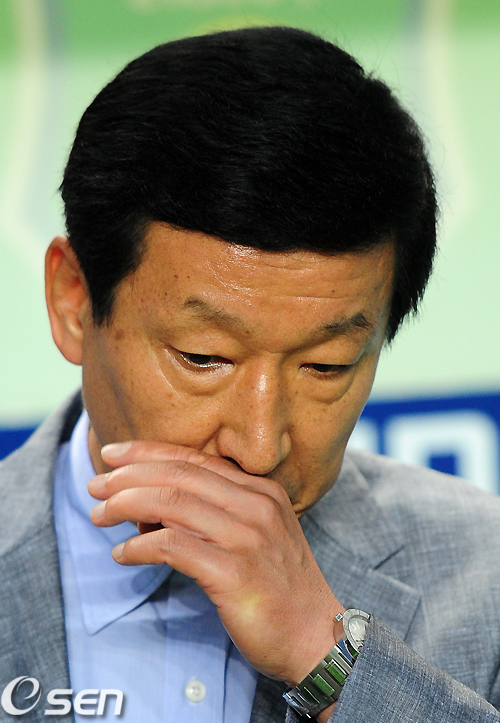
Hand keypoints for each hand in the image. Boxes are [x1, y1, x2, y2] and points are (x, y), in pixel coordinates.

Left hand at [88, 441, 344, 686]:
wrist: (316, 635)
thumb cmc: (279, 586)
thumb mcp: (257, 534)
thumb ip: (215, 513)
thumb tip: (151, 509)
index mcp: (261, 490)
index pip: (195, 459)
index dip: (147, 452)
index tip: (114, 454)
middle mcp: (256, 505)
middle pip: (178, 474)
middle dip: (128, 475)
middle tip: (95, 486)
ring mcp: (247, 538)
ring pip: (171, 502)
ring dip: (126, 505)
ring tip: (99, 515)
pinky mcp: (234, 573)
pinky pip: (172, 547)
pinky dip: (139, 547)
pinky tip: (122, 554)